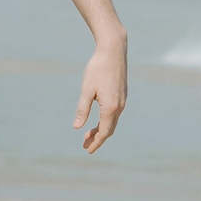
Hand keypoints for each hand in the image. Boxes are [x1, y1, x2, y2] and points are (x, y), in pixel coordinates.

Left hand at [75, 37, 126, 153]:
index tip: (88, 150)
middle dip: (98, 138)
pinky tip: (98, 120)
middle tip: (85, 146)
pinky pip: (115, 113)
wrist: (113, 51)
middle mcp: (120, 106)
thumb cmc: (97, 69)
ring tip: (88, 135)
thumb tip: (77, 127)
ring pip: (112, 121)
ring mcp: (123, 100)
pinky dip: (106, 120)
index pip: (104, 131)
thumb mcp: (86, 90)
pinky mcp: (122, 94)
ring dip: (101, 129)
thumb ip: (82, 109)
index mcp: (111, 107)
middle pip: (109, 129)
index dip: (96, 142)